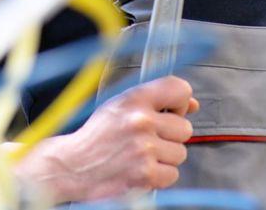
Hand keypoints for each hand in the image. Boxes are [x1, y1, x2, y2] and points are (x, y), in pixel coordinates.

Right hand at [13, 75, 199, 202]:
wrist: (72, 166)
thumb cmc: (98, 136)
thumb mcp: (120, 106)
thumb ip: (155, 101)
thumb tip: (192, 105)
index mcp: (134, 98)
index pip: (179, 89)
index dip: (179, 102)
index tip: (169, 112)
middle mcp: (141, 121)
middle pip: (185, 128)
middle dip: (170, 136)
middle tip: (148, 139)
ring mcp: (144, 149)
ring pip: (180, 153)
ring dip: (164, 157)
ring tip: (141, 155)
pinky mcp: (145, 175)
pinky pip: (173, 174)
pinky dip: (159, 176)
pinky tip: (140, 169)